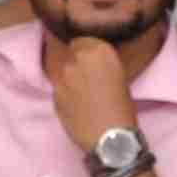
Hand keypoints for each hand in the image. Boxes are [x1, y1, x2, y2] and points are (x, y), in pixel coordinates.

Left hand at [49, 20, 137, 152]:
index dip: (86, 49)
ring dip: (68, 76)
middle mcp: (79, 58)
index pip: (82, 38)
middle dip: (76, 60)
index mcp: (100, 50)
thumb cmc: (122, 109)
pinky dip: (64, 91)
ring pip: (61, 69)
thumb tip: (89, 60)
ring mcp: (63, 75)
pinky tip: (75, 103)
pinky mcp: (54, 93)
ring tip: (81, 92)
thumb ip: (101, 62)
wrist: (111, 138)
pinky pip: (58, 86)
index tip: (91, 59)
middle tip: (87, 76)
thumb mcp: (120, 76)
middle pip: (70, 51)